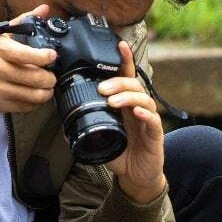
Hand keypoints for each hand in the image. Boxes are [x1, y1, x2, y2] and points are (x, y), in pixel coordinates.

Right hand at [0, 4, 56, 116]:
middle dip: (50, 78)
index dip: (45, 57)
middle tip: (51, 76)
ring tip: (46, 87)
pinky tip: (34, 96)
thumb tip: (44, 9)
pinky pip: (26, 106)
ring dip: (46, 92)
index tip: (52, 56)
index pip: (28, 55)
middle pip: (36, 78)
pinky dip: (35, 103)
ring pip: (35, 95)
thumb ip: (23, 22)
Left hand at [101, 40, 165, 202]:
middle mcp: (138, 108)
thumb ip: (88, 124)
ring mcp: (148, 120)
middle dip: (118, 82)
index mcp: (125, 104)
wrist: (136, 176)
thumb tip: (65, 118)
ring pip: (143, 99)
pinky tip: (137, 113)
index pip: (126, 77)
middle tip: (102, 89)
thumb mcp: (100, 136)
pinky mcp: (155, 134)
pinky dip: (145, 114)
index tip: (119, 44)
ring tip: (112, 102)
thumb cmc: (120, 153)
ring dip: (127, 97)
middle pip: (133, 84)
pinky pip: (153, 120)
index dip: (124, 60)